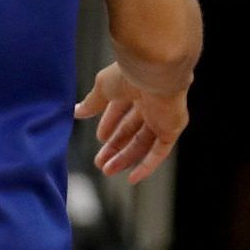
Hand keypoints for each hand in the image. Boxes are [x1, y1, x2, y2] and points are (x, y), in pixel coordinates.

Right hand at [74, 63, 188, 183]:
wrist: (156, 71)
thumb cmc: (129, 72)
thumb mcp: (103, 88)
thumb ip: (92, 102)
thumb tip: (76, 112)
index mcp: (134, 87)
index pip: (121, 110)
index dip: (109, 124)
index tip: (98, 138)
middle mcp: (150, 101)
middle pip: (131, 130)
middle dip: (114, 146)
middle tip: (99, 162)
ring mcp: (163, 116)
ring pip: (143, 143)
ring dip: (125, 158)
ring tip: (107, 170)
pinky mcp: (172, 128)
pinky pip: (160, 151)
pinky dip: (147, 165)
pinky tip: (132, 178)